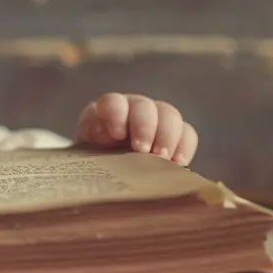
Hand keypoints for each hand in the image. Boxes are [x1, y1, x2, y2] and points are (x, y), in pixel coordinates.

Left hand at [75, 93, 197, 165]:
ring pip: (169, 115)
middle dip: (145, 127)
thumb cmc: (92, 160)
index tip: (116, 135)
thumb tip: (101, 133)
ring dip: (167, 137)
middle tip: (142, 151)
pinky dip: (185, 147)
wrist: (108, 170)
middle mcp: (133, 108)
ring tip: (163, 160)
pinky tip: (179, 164)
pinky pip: (187, 133)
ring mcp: (157, 118)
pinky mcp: (175, 135)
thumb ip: (88, 141)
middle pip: (144, 106)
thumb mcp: (84, 152)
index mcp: (106, 110)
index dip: (116, 115)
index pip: (112, 102)